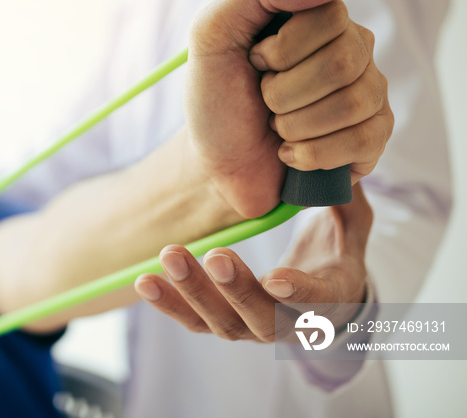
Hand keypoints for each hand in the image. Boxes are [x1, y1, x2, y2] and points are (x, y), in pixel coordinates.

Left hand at [134, 183, 371, 341]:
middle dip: (236, 288)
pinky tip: (145, 281)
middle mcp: (290, 323)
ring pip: (222, 322)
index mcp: (328, 299)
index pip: (318, 302)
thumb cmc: (335, 253)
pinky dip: (169, 303)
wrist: (319, 294)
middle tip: (215, 254)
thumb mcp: (352, 228)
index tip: (277, 278)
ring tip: (168, 256)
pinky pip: (194, 320)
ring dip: (193, 292)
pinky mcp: (223, 323)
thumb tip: (346, 171)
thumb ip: (349, 203)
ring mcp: (253, 327)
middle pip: (262, 318)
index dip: (299, 293)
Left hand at [185, 0, 392, 217]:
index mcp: (318, 22)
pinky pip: (364, 141)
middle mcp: (352, 52)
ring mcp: (368, 95)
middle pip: (343, 62)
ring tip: (276, 129)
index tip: (255, 63)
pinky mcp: (372, 139)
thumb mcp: (213, 35)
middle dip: (283, 93)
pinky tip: (292, 154)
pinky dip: (314, 155)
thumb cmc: (216, 101)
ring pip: (354, 104)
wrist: (215, 166)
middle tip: (264, 102)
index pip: (330, 16)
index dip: (283, 49)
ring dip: (295, 126)